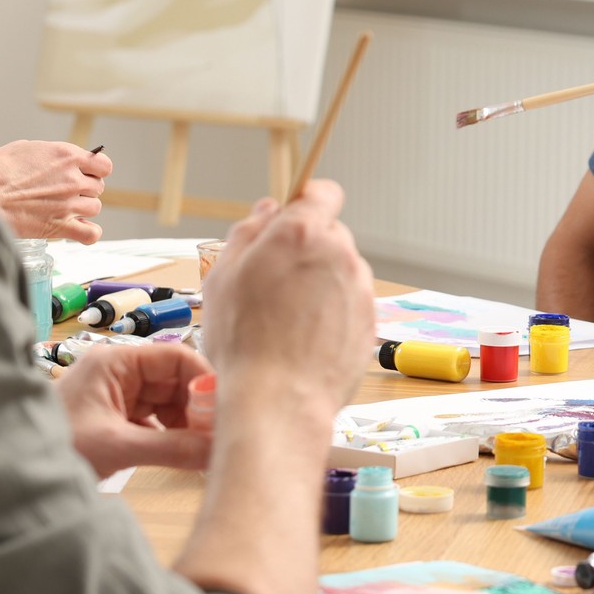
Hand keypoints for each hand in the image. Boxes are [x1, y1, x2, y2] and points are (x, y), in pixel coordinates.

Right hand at [0, 140, 111, 242]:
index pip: (103, 165)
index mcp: (66, 156)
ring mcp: (69, 203)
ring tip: (63, 209)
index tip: (86, 174)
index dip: (96, 170)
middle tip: (65, 193)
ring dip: (82, 209)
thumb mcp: (22, 149)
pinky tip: (77, 229)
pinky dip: (88, 233)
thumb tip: (57, 160)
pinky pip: (90, 233)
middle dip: (84, 190)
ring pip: (94, 208)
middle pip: (97, 187)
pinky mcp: (60, 226)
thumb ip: (49, 154)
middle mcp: (73, 179)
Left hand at [57, 341, 213, 478]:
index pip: (176, 357)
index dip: (204, 381)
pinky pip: (155, 420)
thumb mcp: (117, 446)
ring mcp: (117, 395)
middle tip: (219, 436)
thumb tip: (217, 451)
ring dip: (186, 424)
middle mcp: (119, 372)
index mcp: (116, 362)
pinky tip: (184, 454)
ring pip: (168, 402)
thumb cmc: (56, 448)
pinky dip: (171, 435)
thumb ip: (171, 447)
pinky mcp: (115, 418)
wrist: (13, 476)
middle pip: (176, 380)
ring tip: (203, 449)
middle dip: (197, 407)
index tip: (225, 410)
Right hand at [198, 180, 375, 418]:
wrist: (278, 401)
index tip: (293, 218)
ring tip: (289, 320)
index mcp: (302, 233)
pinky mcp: (371, 320)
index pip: (321, 192)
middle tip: (275, 284)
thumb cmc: (243, 343)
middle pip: (330, 235)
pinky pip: (351, 304)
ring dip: (321, 284)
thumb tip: (267, 211)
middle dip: (308, 250)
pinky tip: (307, 339)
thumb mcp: (222, 277)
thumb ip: (247, 233)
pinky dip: (334, 314)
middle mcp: (339, 253)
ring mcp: (360, 288)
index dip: (306, 202)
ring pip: (341, 271)